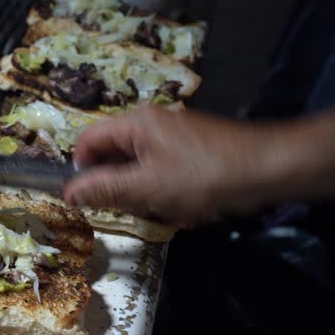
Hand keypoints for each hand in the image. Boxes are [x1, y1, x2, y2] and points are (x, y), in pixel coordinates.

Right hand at [63, 104, 272, 226]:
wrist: (267, 169)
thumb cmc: (202, 176)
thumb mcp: (145, 187)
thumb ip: (103, 190)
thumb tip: (67, 192)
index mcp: (135, 124)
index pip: (88, 142)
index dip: (82, 171)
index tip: (90, 200)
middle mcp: (151, 125)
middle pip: (114, 159)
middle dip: (122, 189)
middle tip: (139, 208)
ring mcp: (173, 138)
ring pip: (140, 172)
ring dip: (149, 198)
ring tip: (172, 210)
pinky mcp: (191, 153)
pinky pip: (165, 176)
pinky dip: (170, 196)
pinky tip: (190, 210)